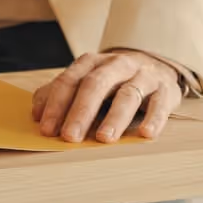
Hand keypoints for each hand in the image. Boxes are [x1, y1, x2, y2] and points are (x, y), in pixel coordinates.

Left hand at [32, 50, 182, 143]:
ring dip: (114, 118)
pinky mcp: (165, 89)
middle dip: (81, 112)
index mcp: (91, 62)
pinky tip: (146, 134)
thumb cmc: (111, 82)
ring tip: (104, 139)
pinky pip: (160, 103)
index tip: (46, 130)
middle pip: (95, 85)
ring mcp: (142, 75)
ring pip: (128, 94)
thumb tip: (36, 114)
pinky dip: (154, 119)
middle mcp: (116, 65)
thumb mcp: (85, 81)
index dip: (56, 105)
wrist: (154, 65)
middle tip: (70, 137)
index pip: (69, 81)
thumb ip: (60, 94)